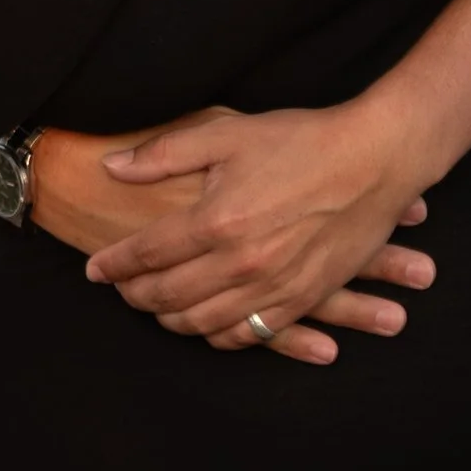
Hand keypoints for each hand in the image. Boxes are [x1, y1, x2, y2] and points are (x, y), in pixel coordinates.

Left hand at [84, 101, 437, 354]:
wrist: (375, 159)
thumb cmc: (302, 141)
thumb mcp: (228, 134)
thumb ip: (165, 153)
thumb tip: (113, 168)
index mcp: (215, 221)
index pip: (145, 255)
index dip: (113, 265)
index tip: (95, 269)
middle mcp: (240, 263)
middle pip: (166, 297)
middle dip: (133, 296)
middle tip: (120, 290)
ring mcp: (272, 287)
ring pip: (201, 324)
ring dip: (169, 320)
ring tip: (156, 307)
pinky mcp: (301, 299)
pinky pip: (246, 336)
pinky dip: (216, 336)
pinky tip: (205, 324)